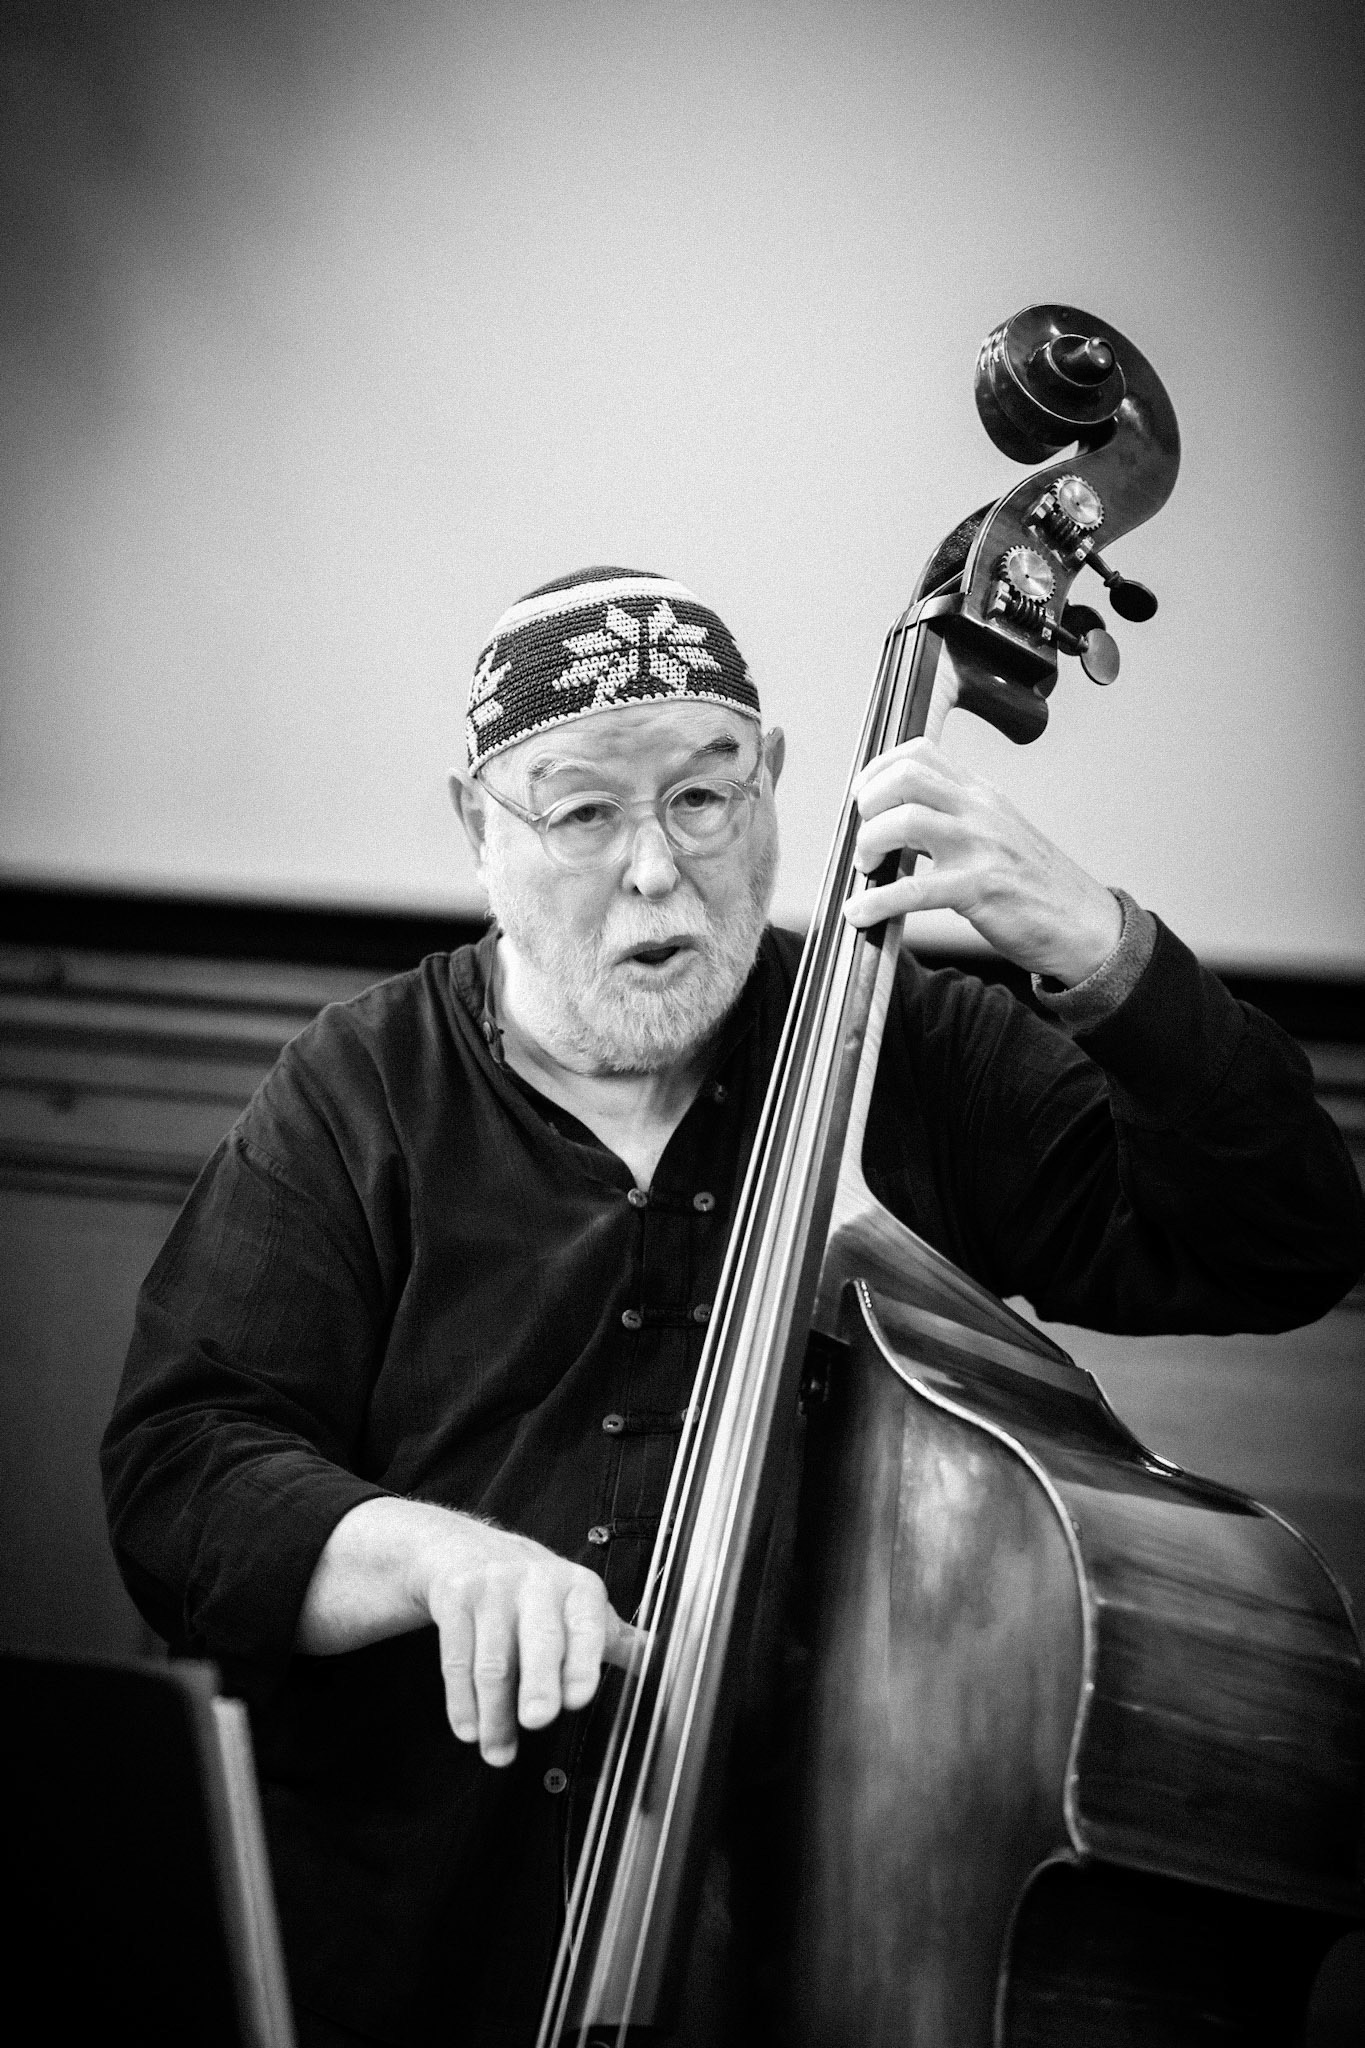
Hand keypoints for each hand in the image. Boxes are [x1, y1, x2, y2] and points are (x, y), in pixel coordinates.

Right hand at [296, 1498, 642, 1767]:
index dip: (583, 1662)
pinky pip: (456, 1658)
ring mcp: (493, 1587)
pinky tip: (470, 1729)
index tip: (578, 1698)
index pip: (586, 1626)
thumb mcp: (580, 1609)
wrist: (468, 1552)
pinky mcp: (455, 1597)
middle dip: (539, 1682)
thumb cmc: (538, 1594)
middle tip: (537, 1720)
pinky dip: (462, 1701)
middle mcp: (538, 1581)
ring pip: (494, 1661)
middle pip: (540, 1640)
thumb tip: (670, 1667)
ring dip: (495, 1714)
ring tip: (499, 1751)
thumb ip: (620, 1642)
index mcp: (579, 1588)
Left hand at [841, 736, 1122, 985]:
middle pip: (906, 777)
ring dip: (869, 844)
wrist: (1085, 924)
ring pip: (904, 822)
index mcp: (981, 794)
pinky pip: (913, 890)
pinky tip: (860, 914)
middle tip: (865, 837)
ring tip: (867, 870)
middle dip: (869, 804)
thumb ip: (952, 819)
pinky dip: (876, 902)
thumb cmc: (1035, 885)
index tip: (862, 798)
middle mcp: (979, 810)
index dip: (878, 771)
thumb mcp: (996, 833)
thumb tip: (895, 824)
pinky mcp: (980, 888)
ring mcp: (981, 847)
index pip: (920, 752)